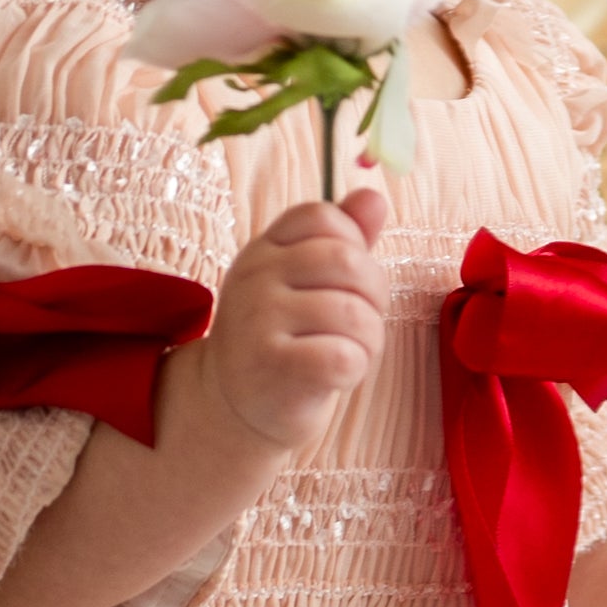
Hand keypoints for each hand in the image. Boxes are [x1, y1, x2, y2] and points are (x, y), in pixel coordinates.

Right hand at [203, 183, 389, 451]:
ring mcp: (259, 321)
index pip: (323, 216)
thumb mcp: (302, 282)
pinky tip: (339, 374)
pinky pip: (344, 355)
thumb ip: (340, 240)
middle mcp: (254, 277)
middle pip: (348, 261)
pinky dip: (357, 367)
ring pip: (354, 313)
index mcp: (263, 250)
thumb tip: (374, 197)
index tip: (346, 281)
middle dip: (374, 295)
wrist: (232, 410)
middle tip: (360, 323)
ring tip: (349, 352)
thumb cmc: (281, 340)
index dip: (354, 245)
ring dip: (369, 339)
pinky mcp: (272, 366)